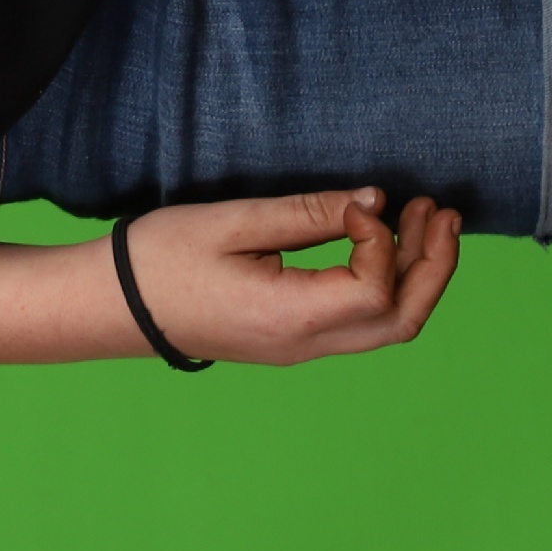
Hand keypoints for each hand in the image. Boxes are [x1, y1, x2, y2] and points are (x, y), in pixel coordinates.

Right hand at [119, 191, 459, 365]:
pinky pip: (361, 323)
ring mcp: (299, 348)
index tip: (358, 203)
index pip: (375, 290)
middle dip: (433, 266)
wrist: (110, 305)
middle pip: (402, 321)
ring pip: (387, 327)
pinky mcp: (291, 339)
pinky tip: (383, 245)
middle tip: (441, 211)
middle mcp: (304, 344)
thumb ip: (307, 213)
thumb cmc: (159, 259)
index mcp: (290, 318)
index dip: (383, 241)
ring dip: (416, 276)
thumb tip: (374, 201)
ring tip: (424, 222)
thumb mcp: (232, 222)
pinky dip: (387, 285)